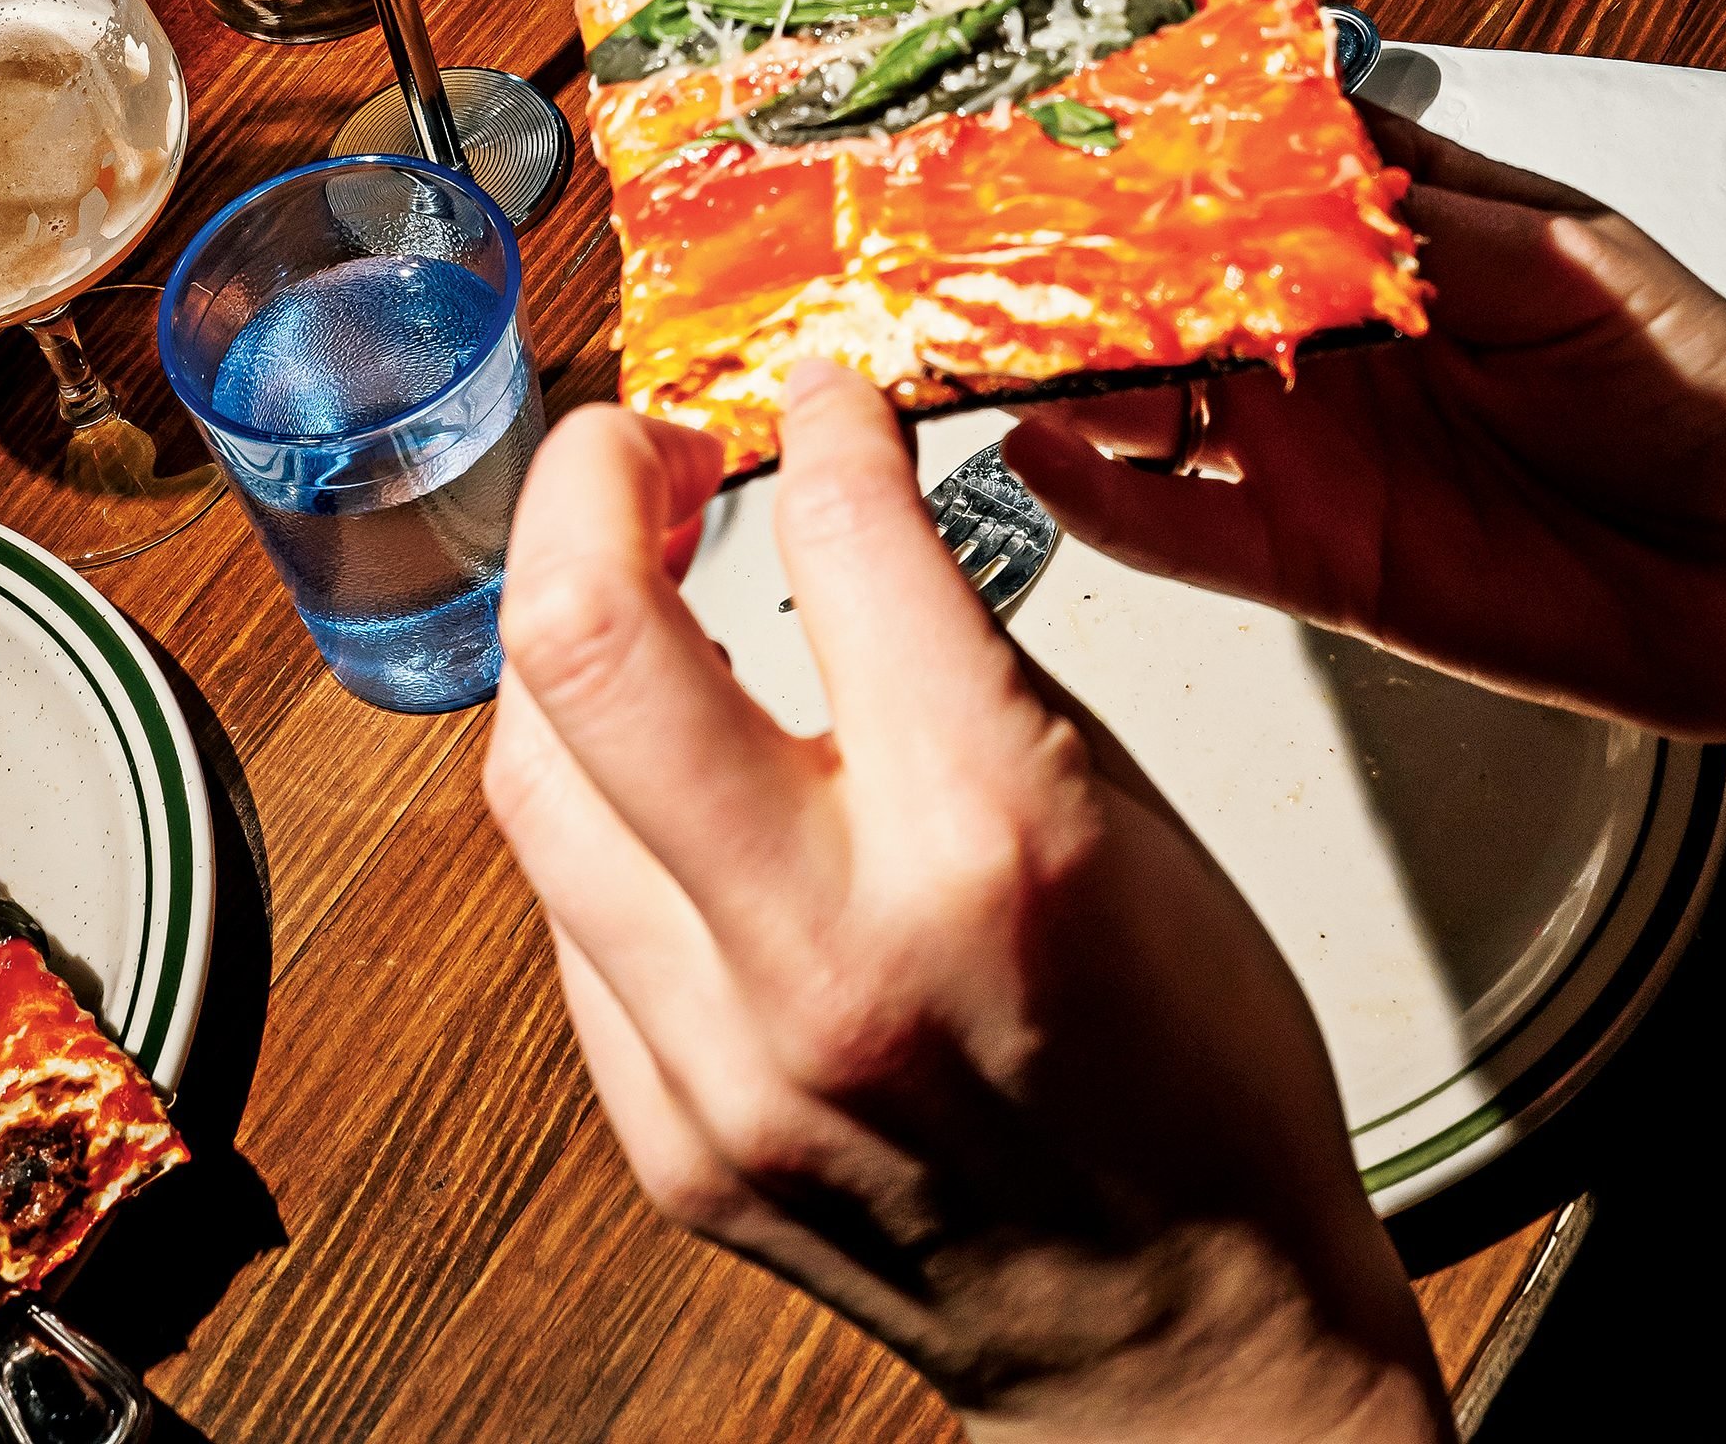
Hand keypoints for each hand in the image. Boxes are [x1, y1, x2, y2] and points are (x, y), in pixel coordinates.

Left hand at [486, 364, 1451, 1442]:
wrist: (1174, 1327)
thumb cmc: (1197, 1077)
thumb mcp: (1135, 817)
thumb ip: (967, 666)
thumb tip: (847, 538)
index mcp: (991, 841)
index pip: (838, 543)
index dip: (822, 424)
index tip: (818, 399)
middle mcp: (828, 946)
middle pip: (586, 642)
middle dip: (590, 481)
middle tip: (638, 446)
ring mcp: (722, 1059)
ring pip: (528, 773)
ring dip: (564, 642)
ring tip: (628, 591)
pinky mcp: (665, 1131)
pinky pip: (565, 912)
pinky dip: (596, 805)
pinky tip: (657, 773)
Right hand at [1006, 108, 1725, 821]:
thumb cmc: (1700, 389)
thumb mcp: (1565, 258)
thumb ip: (1418, 220)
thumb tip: (1292, 148)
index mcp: (1382, 247)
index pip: (1228, 187)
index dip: (1142, 158)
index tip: (1054, 121)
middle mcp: (1325, 349)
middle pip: (1156, 300)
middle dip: (1064, 270)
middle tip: (970, 240)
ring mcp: (1307, 454)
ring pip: (1142, 410)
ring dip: (1057, 381)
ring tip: (975, 344)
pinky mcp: (1311, 558)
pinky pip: (1179, 531)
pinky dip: (1104, 503)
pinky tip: (1043, 464)